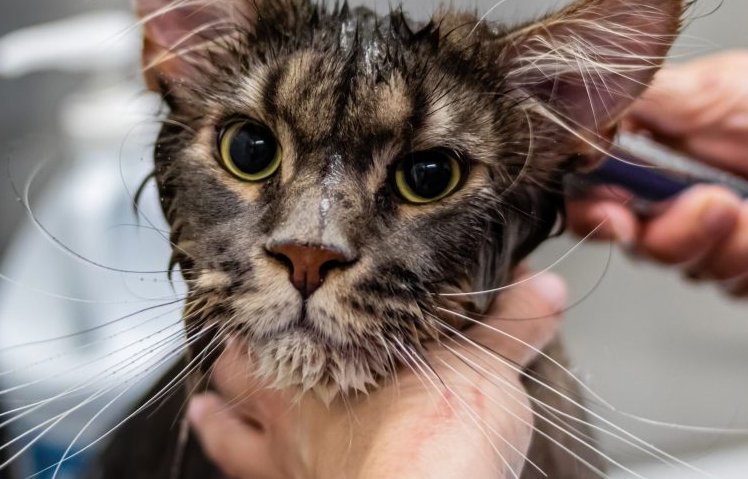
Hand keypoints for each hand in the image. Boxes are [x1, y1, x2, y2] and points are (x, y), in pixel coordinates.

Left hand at [187, 270, 566, 478]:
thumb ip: (511, 326)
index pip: (291, 324)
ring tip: (202, 408)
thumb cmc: (438, 436)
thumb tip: (545, 287)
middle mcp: (297, 413)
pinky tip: (233, 463)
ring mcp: (288, 467)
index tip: (262, 286)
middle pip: (244, 376)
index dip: (270, 308)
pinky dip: (234, 465)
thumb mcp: (486, 368)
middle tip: (229, 344)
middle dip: (236, 360)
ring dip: (218, 424)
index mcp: (332, 364)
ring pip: (232, 438)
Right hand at [568, 50, 747, 296]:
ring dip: (747, 243)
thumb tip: (567, 108)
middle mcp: (671, 189)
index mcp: (648, 144)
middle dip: (689, 231)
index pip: (593, 194)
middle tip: (726, 203)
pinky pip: (743, 287)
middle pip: (643, 244)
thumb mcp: (706, 93)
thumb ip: (631, 101)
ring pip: (696, 269)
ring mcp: (712, 227)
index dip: (602, 216)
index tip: (624, 222)